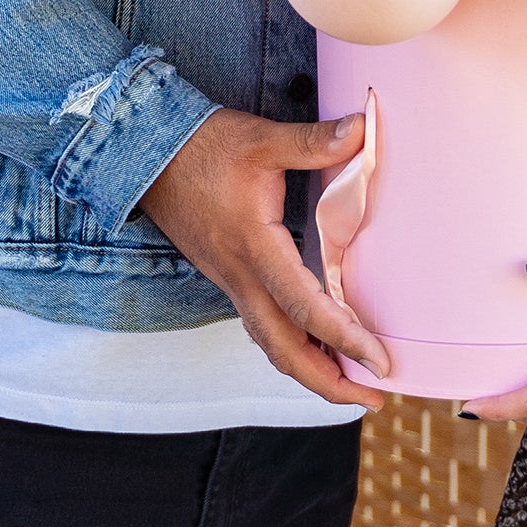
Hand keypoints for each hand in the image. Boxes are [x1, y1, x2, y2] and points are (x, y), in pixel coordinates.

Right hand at [138, 108, 391, 407]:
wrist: (147, 156)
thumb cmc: (204, 147)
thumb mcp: (262, 138)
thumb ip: (313, 141)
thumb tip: (362, 129)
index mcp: (255, 248)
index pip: (305, 308)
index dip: (345, 339)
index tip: (380, 361)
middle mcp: (241, 276)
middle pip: (285, 350)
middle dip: (329, 383)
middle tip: (374, 397)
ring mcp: (232, 281)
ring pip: (272, 343)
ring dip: (310, 370)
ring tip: (351, 383)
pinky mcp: (229, 276)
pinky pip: (262, 325)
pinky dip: (292, 345)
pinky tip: (314, 343)